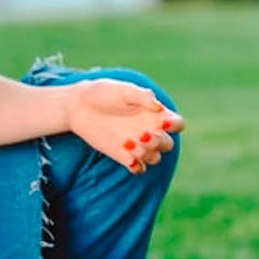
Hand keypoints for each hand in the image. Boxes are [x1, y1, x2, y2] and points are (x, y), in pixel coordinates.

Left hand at [66, 79, 184, 173]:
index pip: (178, 124)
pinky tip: (127, 157)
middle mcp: (150, 130)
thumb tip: (158, 106)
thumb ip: (141, 96)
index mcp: (155, 113)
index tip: (161, 123)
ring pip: (155, 158)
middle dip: (158, 142)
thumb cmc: (104, 93)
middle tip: (141, 134)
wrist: (80, 107)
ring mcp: (138, 145)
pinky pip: (139, 168)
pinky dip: (137, 166)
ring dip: (146, 154)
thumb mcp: (123, 90)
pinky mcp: (124, 156)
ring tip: (128, 143)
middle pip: (168, 145)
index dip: (175, 126)